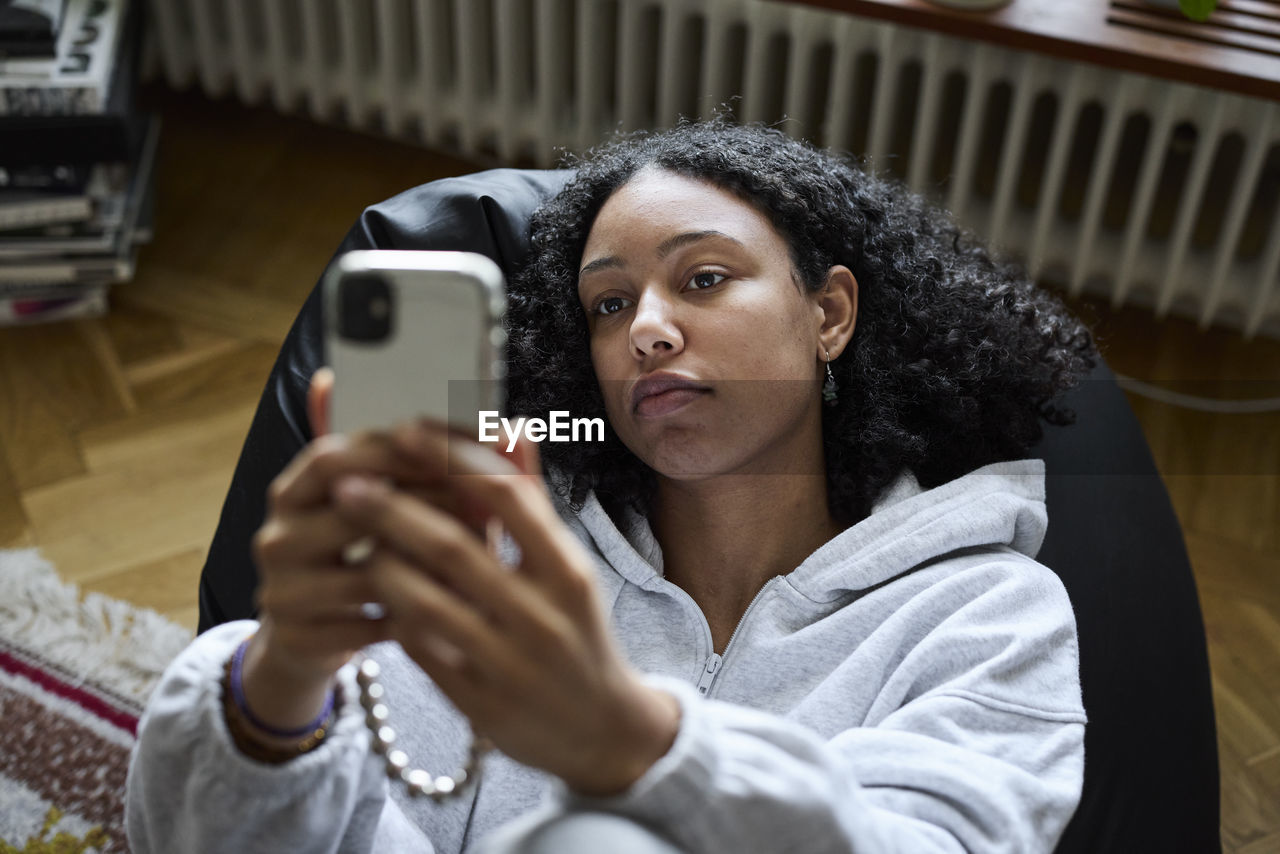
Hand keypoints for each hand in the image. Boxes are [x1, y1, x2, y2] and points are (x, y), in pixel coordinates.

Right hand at [241, 369, 450, 730]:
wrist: (319, 639)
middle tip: (484, 512)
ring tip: (482, 566)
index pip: (337, 456)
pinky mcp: (298, 640)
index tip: (459, 454)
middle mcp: (277, 535)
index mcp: (295, 489)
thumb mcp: (395, 510)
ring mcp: (281, 590)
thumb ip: (441, 469)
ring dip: (429, 569)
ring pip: (365, 573)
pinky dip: (415, 620)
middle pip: (350, 509)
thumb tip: (517, 429)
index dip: (397, 453)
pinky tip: (454, 615)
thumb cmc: (373, 559)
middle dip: (423, 508)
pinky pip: (368, 626)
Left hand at [330, 422, 680, 794]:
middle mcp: (543, 615)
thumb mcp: (569, 568)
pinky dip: (395, 616)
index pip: (507, 496)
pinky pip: (420, 650)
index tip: (405, 431)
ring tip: (360, 543)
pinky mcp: (480, 703)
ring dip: (383, 565)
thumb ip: (534, 502)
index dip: (451, 458)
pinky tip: (380, 594)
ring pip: (425, 603)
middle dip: (392, 509)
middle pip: (453, 547)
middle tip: (347, 483)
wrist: (603, 729)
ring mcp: (509, 664)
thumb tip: (511, 428)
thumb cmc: (578, 631)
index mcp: (568, 570)